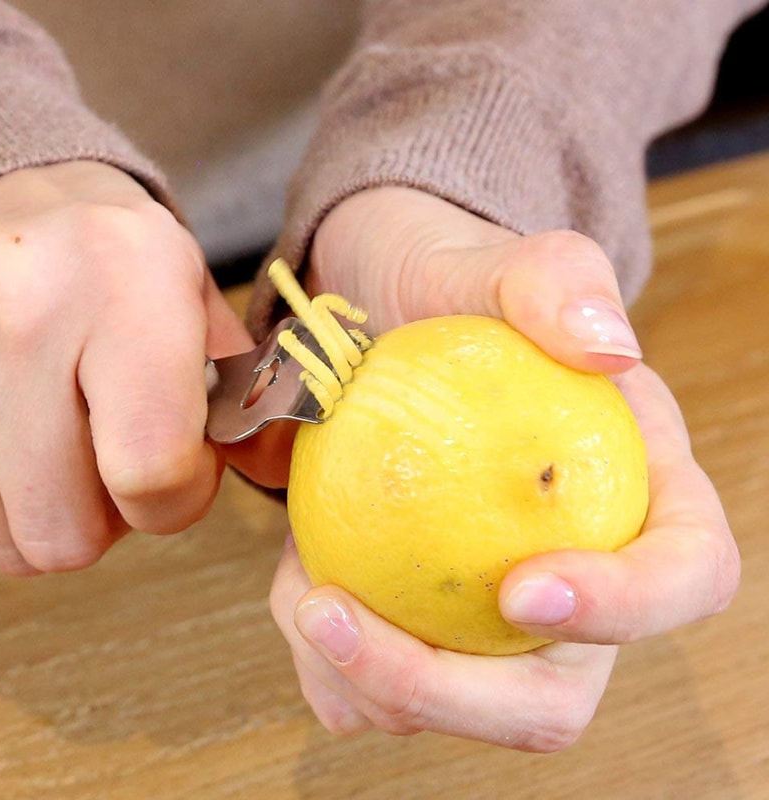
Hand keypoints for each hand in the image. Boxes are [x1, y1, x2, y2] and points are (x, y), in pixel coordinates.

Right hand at [0, 161, 251, 574]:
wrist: (25, 198)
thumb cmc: (132, 262)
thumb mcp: (208, 306)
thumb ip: (248, 398)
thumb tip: (273, 468)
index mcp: (130, 286)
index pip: (148, 466)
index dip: (179, 499)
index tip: (189, 471)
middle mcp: (30, 315)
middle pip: (65, 528)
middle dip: (117, 519)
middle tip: (133, 464)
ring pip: (8, 533)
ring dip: (62, 514)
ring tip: (84, 449)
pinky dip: (14, 502)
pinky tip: (41, 447)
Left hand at [268, 187, 739, 746]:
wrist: (373, 316)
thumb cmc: (442, 287)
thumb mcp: (490, 264)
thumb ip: (556, 282)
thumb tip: (608, 349)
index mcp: (630, 489)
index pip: (681, 573)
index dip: (626, 608)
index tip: (521, 587)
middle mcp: (574, 571)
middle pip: (555, 695)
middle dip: (448, 692)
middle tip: (333, 616)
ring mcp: (494, 615)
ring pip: (458, 709)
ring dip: (363, 679)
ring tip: (300, 591)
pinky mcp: (427, 624)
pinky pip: (385, 692)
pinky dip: (331, 672)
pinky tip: (296, 594)